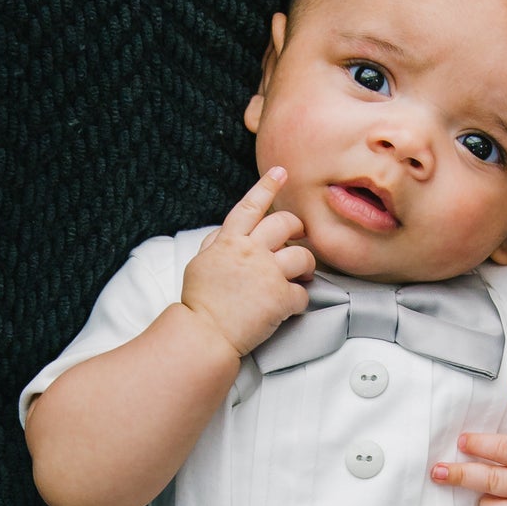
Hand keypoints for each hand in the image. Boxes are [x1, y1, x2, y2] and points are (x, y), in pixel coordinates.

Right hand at [181, 167, 314, 358]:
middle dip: (297, 228)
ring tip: (303, 275)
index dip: (266, 186)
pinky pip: (303, 293)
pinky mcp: (280, 298)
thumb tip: (226, 233)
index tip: (281, 172)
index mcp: (229, 242)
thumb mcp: (200, 264)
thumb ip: (216, 244)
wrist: (204, 333)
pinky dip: (300, 300)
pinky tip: (291, 306)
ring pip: (303, 256)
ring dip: (307, 266)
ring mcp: (267, 274)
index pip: (250, 206)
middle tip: (300, 236)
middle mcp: (250, 252)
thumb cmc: (200, 302)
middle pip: (284, 225)